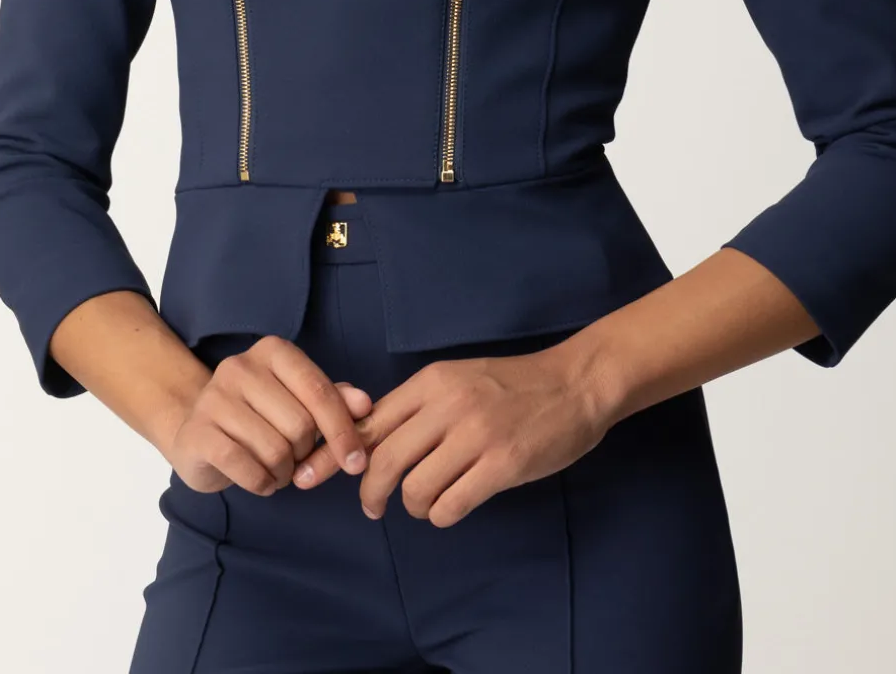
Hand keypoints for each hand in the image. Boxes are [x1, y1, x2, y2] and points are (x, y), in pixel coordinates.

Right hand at [166, 335, 373, 495]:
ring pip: (276, 450)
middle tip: (296, 460)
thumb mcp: (299, 401)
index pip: (319, 391)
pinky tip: (260, 480)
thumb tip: (364, 405)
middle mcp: (241, 366)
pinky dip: (262, 483)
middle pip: (300, 425)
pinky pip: (246, 468)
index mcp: (273, 351)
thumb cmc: (259, 416)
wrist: (197, 431)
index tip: (356, 462)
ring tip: (277, 470)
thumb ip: (333, 400)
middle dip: (306, 454)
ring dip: (284, 473)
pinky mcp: (197, 433)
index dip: (343, 431)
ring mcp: (214, 398)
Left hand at [290, 337, 611, 526]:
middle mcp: (449, 404)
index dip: (340, 453)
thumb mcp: (459, 380)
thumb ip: (419, 407)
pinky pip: (449, 505)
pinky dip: (441, 515)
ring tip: (426, 503)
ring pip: (415, 488)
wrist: (575, 384)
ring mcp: (476, 435)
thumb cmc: (513, 385)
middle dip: (369, 492)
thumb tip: (367, 440)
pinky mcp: (501, 465)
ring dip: (413, 506)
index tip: (320, 475)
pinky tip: (451, 506)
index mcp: (433, 382)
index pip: (370, 421)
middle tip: (372, 507)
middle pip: (383, 459)